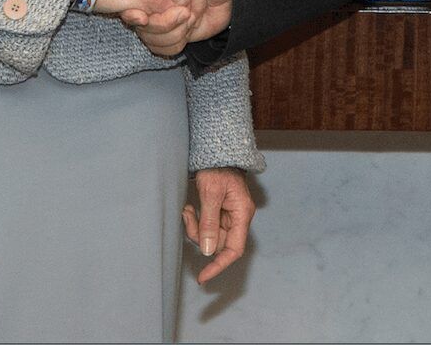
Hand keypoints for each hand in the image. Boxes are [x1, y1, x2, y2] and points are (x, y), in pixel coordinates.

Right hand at [122, 0, 232, 55]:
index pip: (135, 2)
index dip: (137, 13)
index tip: (141, 17)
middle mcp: (152, 0)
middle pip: (140, 24)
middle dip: (164, 25)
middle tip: (188, 14)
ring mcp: (159, 17)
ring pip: (150, 39)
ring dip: (173, 35)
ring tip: (191, 20)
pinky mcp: (169, 33)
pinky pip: (160, 48)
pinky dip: (174, 44)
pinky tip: (187, 32)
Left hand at [183, 168, 254, 283]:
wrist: (216, 152)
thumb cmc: (217, 167)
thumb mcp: (210, 193)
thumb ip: (209, 223)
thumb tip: (208, 251)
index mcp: (242, 214)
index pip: (234, 250)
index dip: (219, 265)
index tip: (203, 277)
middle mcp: (238, 218)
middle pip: (219, 244)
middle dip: (200, 236)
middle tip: (187, 217)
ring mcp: (229, 216)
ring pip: (210, 236)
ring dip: (195, 228)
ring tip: (188, 210)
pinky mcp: (219, 213)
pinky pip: (207, 227)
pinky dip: (196, 222)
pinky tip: (190, 208)